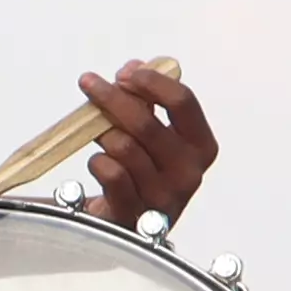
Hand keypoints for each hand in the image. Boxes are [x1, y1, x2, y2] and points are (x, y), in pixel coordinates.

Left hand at [70, 58, 217, 226]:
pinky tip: (99, 162)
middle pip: (146, 122)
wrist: (126, 223)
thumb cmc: (141, 173)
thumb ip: (147, 100)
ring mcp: (161, 198)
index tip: (126, 73)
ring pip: (123, 146)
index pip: (182, 102)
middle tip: (90, 83)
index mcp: (201, 147)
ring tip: (96, 131)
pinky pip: (110, 173)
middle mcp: (188, 174)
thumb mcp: (153, 133)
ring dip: (102, 132)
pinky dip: (97, 161)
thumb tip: (135, 67)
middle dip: (112, 97)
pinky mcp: (132, 215)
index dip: (151, 81)